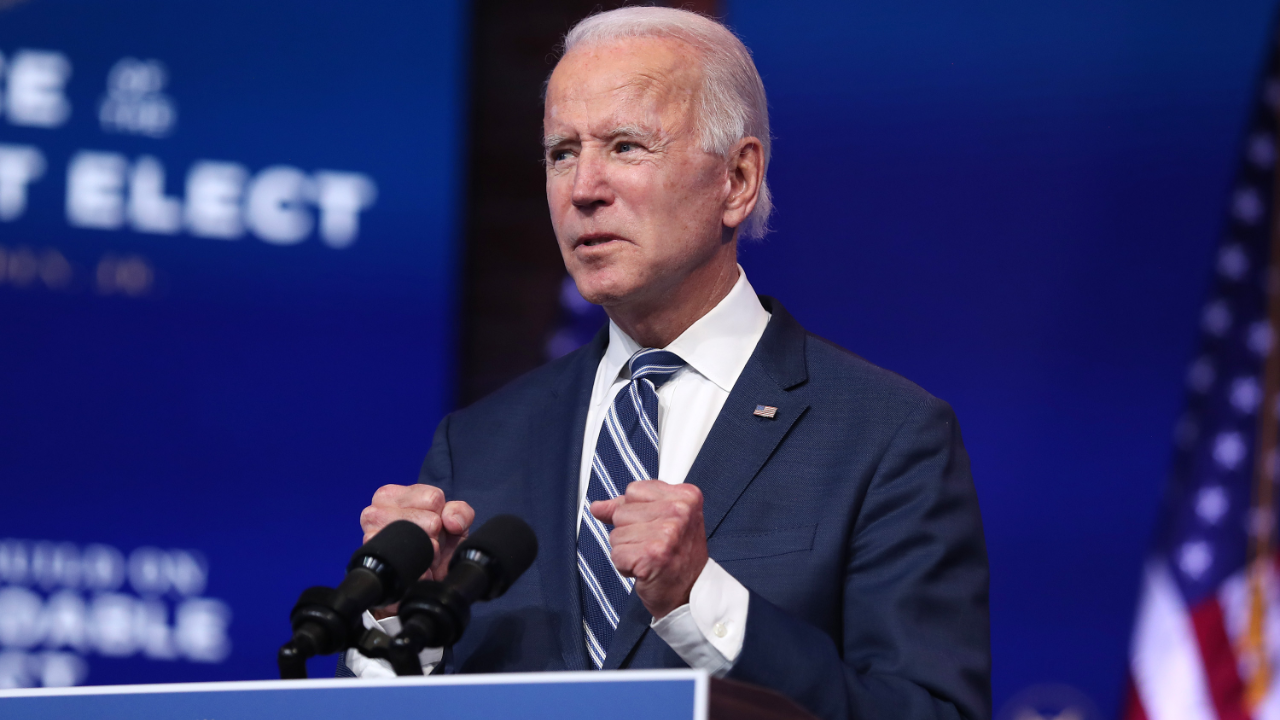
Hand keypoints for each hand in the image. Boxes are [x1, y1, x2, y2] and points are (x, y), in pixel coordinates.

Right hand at [360, 484, 475, 616]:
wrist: (425, 577)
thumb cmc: (434, 543)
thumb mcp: (453, 520)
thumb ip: (460, 512)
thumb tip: (451, 521)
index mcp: (390, 495)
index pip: (432, 498)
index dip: (441, 514)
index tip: (434, 524)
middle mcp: (374, 512)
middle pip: (430, 521)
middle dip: (436, 535)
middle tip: (428, 543)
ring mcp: (370, 538)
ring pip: (421, 541)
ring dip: (429, 553)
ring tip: (422, 554)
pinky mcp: (375, 563)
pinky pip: (412, 565)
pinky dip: (423, 571)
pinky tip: (420, 570)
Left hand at [590, 480, 707, 619]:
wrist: (691, 593)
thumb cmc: (677, 557)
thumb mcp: (662, 520)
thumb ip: (629, 508)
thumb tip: (598, 507)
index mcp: (685, 496)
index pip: (633, 490)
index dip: (635, 512)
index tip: (655, 526)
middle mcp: (680, 511)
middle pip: (622, 512)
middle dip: (629, 532)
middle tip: (655, 546)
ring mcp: (668, 532)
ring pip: (616, 534)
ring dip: (627, 550)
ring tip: (650, 557)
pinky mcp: (653, 554)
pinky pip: (616, 554)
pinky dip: (625, 566)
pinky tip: (645, 569)